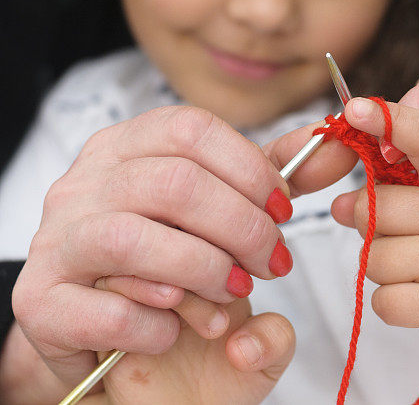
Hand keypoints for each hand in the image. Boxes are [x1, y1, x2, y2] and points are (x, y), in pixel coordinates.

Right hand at [11, 106, 294, 388]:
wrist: (112, 333)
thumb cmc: (176, 264)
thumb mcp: (225, 213)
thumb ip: (272, 179)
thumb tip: (331, 142)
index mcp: (127, 147)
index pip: (192, 130)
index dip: (250, 168)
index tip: (284, 209)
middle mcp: (84, 183)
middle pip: (176, 184)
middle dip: (244, 229)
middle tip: (273, 263)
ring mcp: (57, 239)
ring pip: (137, 241)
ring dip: (206, 274)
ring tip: (234, 294)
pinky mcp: (43, 301)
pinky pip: (109, 310)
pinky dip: (159, 325)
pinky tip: (174, 328)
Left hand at [332, 99, 418, 368]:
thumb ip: (391, 197)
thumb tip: (340, 204)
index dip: (392, 122)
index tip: (357, 111)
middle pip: (376, 207)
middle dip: (373, 231)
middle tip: (411, 244)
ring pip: (373, 257)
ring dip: (385, 272)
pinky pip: (383, 300)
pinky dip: (392, 307)